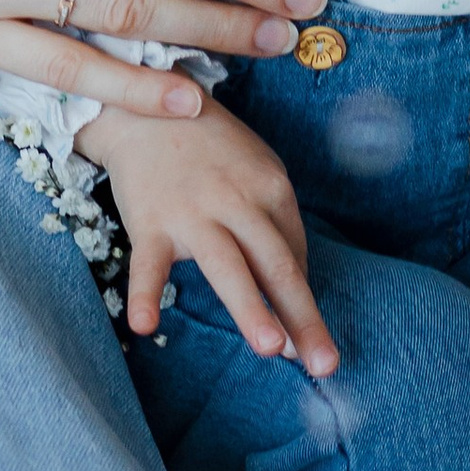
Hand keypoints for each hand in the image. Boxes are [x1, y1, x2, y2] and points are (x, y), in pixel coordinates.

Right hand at [92, 97, 338, 374]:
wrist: (145, 105)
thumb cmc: (211, 151)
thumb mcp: (255, 174)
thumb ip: (275, 231)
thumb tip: (292, 302)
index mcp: (271, 188)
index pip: (294, 256)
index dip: (303, 304)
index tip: (313, 348)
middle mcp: (238, 200)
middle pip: (276, 265)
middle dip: (302, 315)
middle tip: (324, 365)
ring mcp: (193, 211)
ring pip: (227, 265)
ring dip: (251, 308)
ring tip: (272, 350)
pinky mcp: (150, 220)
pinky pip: (147, 263)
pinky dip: (145, 293)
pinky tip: (145, 326)